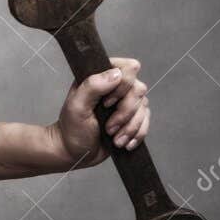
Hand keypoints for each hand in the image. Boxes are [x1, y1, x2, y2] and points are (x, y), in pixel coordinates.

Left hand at [50, 55, 148, 169]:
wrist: (75, 152)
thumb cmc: (72, 128)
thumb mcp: (76, 106)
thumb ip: (92, 86)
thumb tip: (116, 74)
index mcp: (100, 76)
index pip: (127, 68)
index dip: (122, 86)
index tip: (105, 104)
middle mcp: (116, 86)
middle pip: (139, 90)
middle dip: (125, 114)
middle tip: (108, 128)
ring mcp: (126, 102)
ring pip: (144, 108)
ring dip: (130, 128)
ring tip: (114, 139)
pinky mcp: (133, 117)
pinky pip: (147, 122)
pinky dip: (137, 134)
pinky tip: (124, 143)